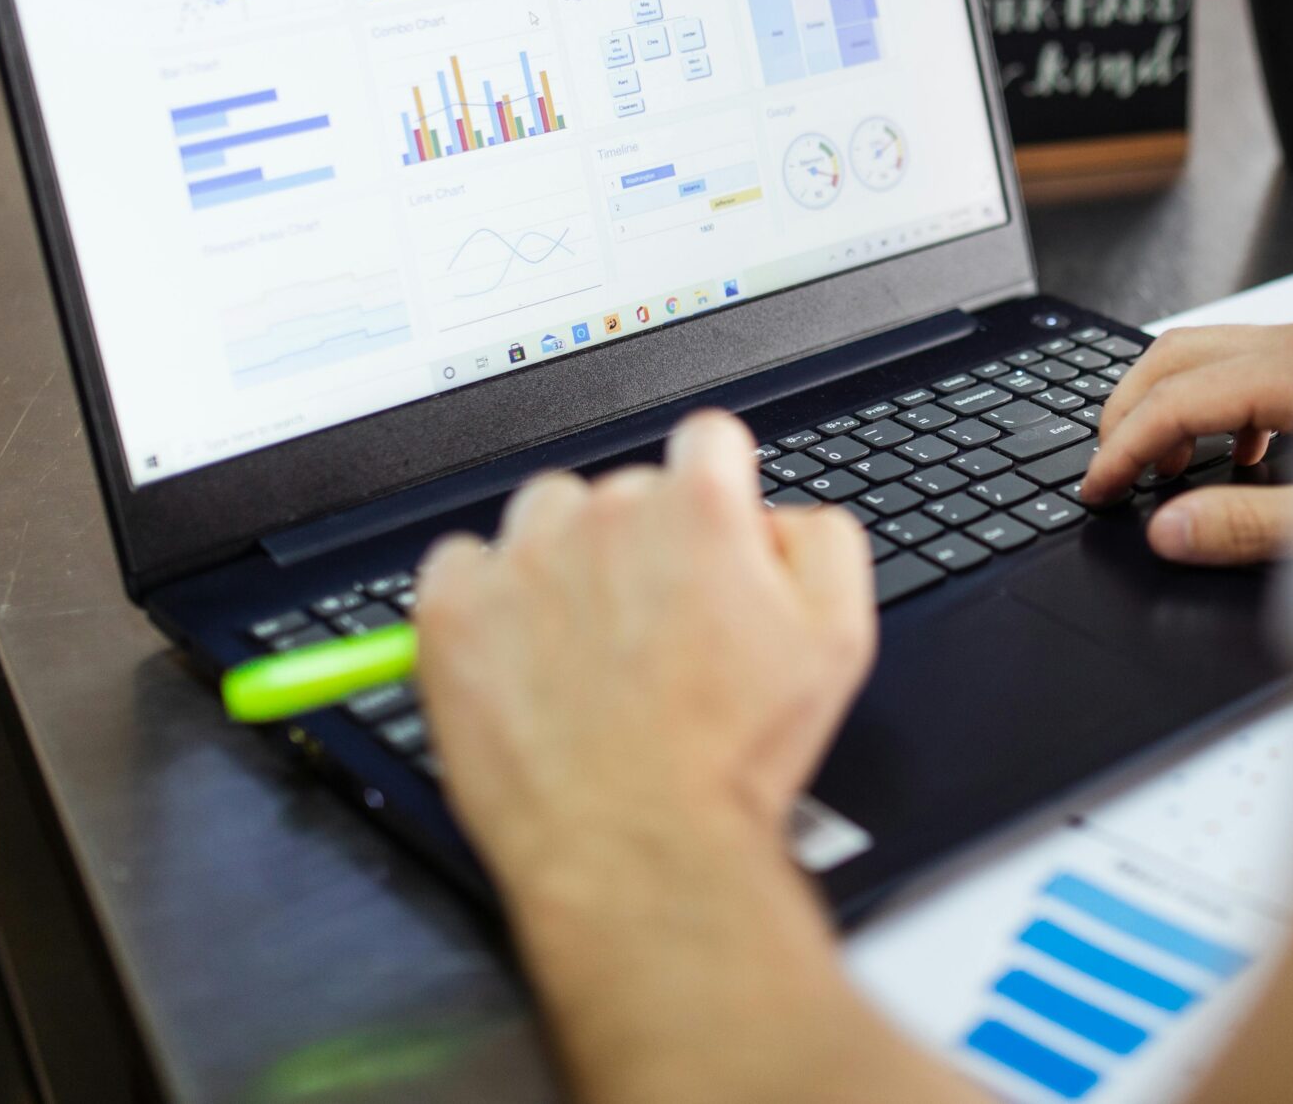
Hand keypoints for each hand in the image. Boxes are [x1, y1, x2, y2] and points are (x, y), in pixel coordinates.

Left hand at [413, 411, 875, 894]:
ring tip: (585, 648)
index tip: (705, 540)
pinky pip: (460, 563)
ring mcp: (523, 558)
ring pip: (544, 516)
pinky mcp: (454, 609)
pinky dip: (485, 600)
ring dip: (563, 561)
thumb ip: (822, 543)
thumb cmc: (732, 759)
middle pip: (626, 489)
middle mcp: (608, 514)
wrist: (639, 850)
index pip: (707, 442)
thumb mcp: (838, 639)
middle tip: (655, 631)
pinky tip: (521, 656)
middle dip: (643, 544)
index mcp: (701, 508)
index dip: (716, 493)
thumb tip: (778, 518)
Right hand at [1077, 321, 1292, 565]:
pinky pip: (1251, 368)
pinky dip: (1219, 408)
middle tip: (1106, 469)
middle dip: (1129, 410)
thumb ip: (1244, 528)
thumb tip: (1168, 530)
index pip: (1174, 399)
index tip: (1096, 490)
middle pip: (1177, 354)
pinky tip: (1235, 459)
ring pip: (1211, 354)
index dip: (1123, 448)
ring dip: (1172, 406)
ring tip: (1162, 471)